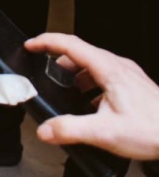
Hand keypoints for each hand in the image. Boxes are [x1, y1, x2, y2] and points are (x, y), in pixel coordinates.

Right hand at [24, 33, 158, 160]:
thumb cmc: (154, 130)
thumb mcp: (106, 133)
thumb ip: (71, 130)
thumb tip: (45, 129)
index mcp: (109, 70)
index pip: (70, 44)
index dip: (46, 42)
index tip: (30, 46)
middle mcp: (118, 68)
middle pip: (79, 54)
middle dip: (56, 64)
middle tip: (42, 75)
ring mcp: (127, 76)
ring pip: (92, 66)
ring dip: (74, 76)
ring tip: (65, 94)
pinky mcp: (133, 86)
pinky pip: (104, 77)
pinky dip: (89, 85)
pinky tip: (90, 107)